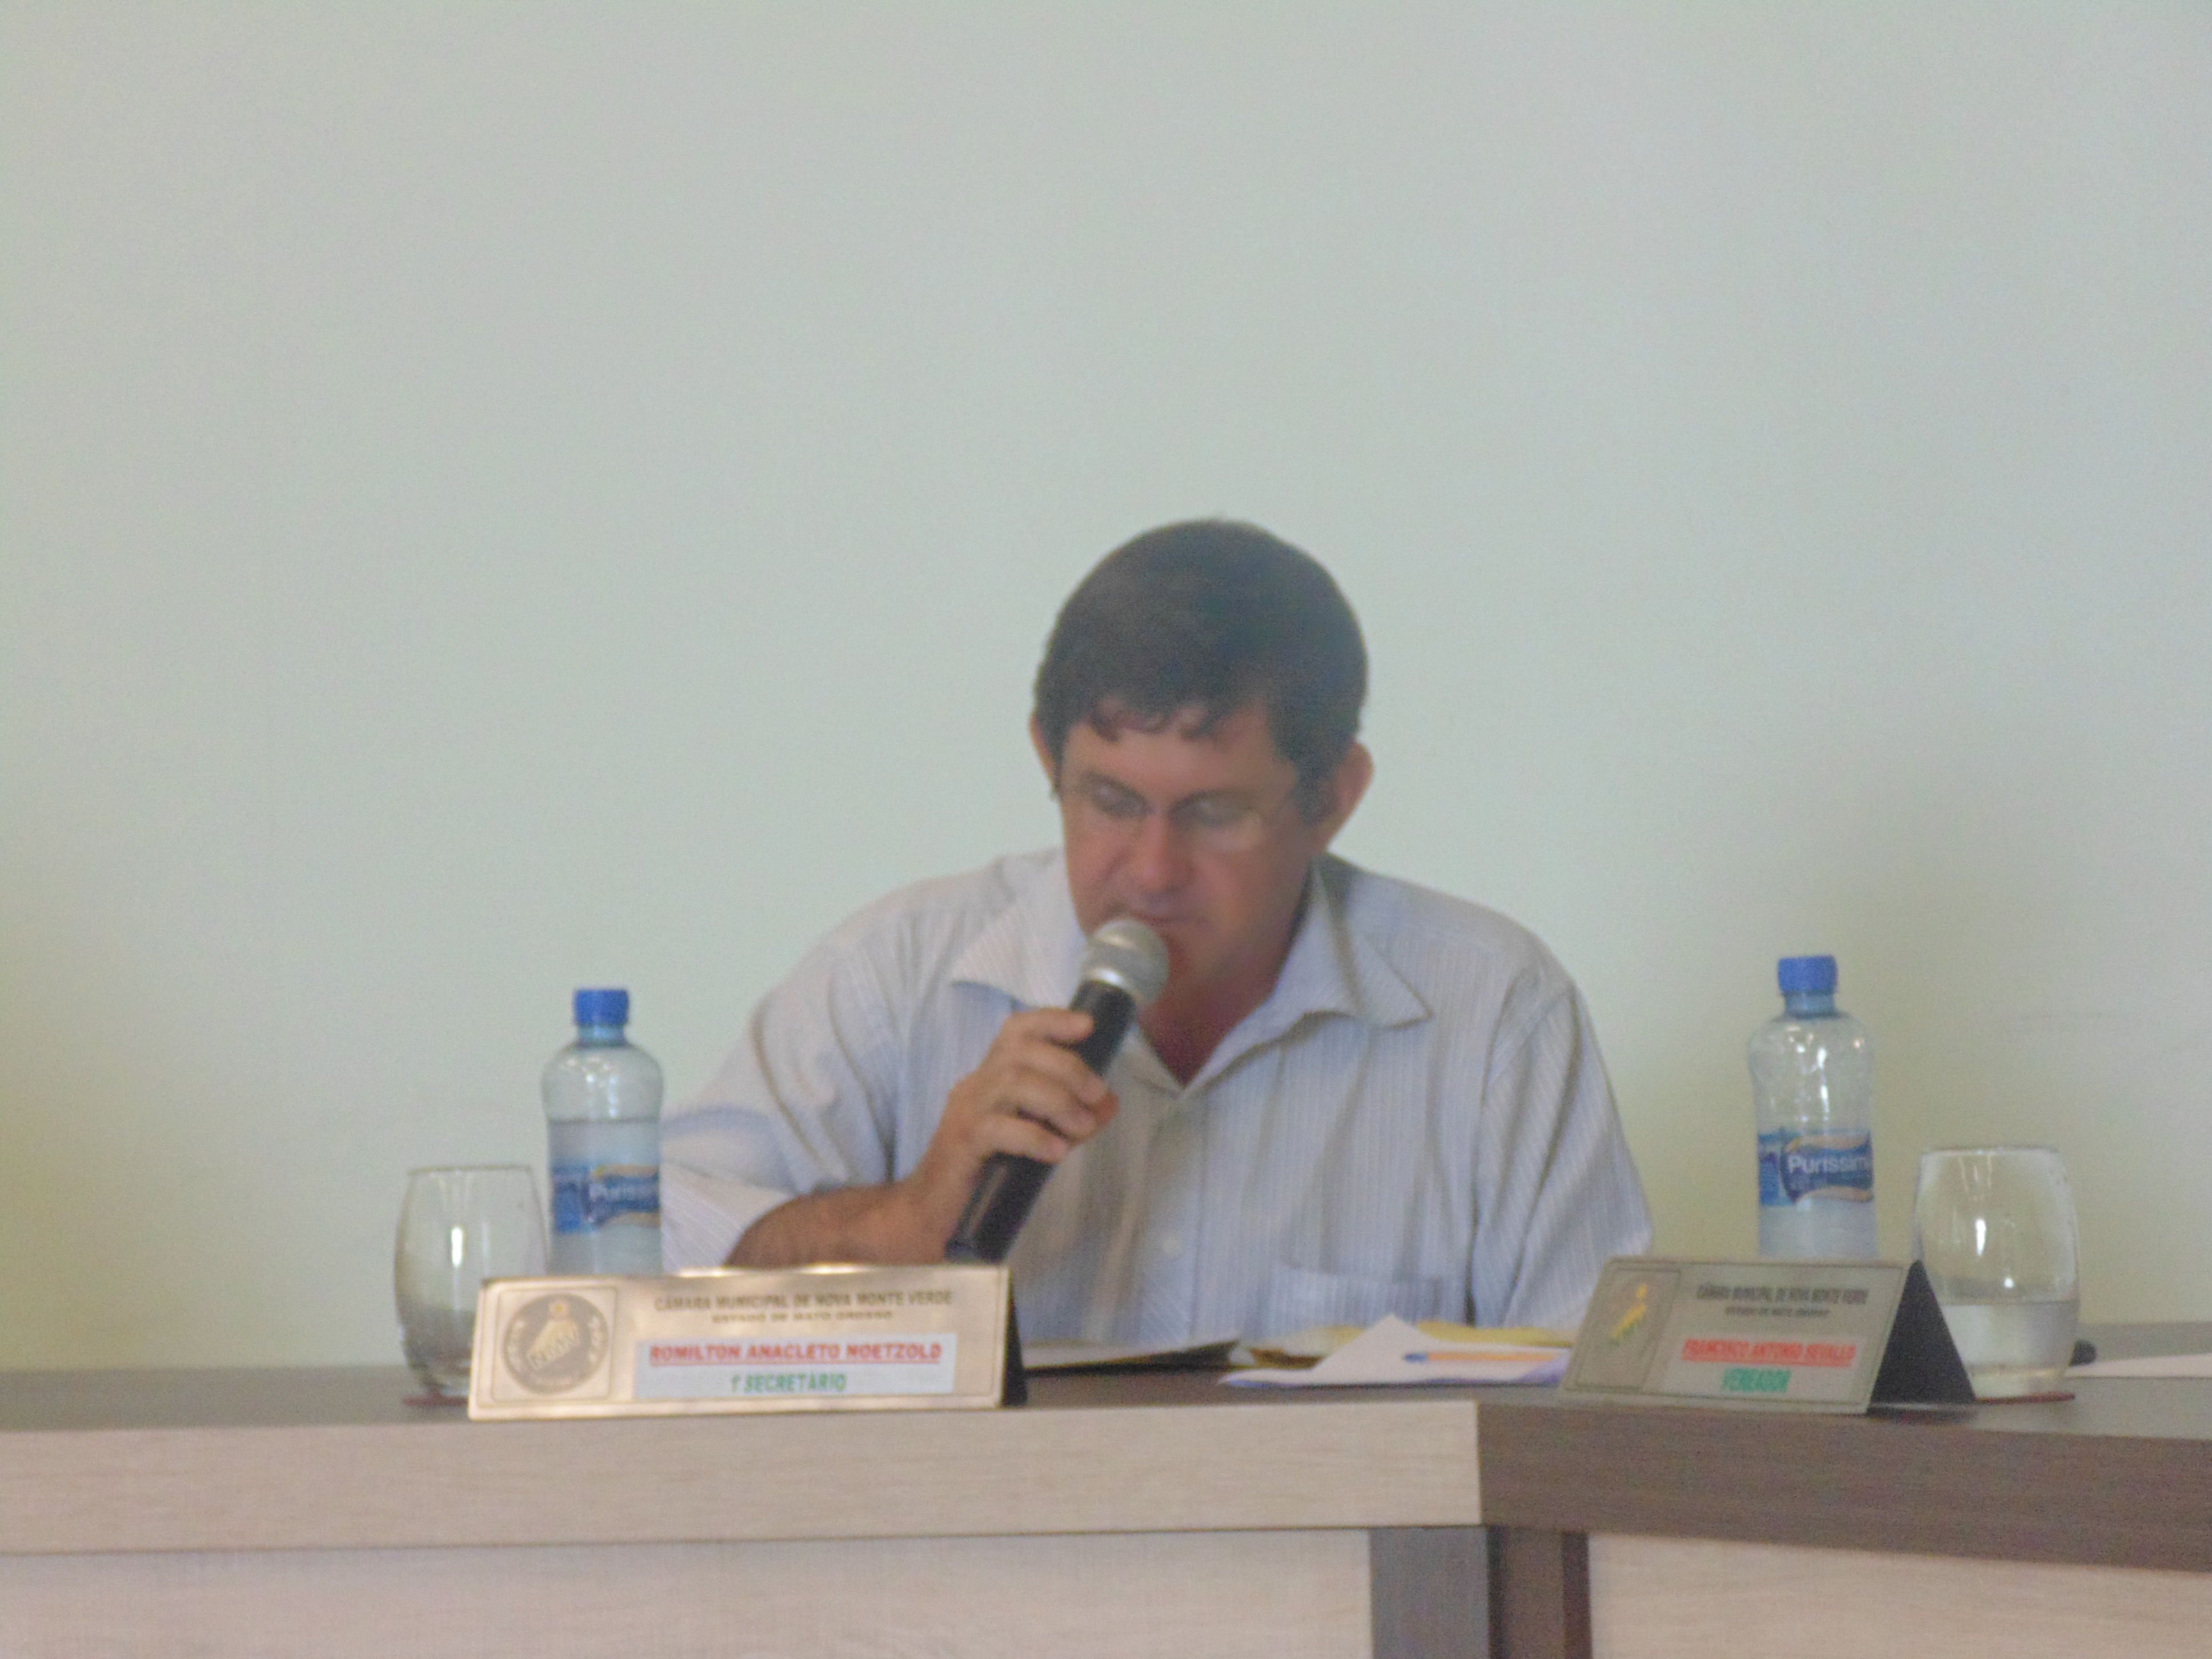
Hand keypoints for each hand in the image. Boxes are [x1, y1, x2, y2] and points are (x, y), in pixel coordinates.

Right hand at [901, 1007, 1118, 1243]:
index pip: (1016, 1032)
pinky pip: (998, 1128)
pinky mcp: (961, 1144)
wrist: (929, 1215)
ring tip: (1082, 1127)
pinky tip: (1056, 1151)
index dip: (1051, 1021)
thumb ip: (1068, 1119)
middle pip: (1020, 1052)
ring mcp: (966, 1112)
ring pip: (1012, 1082)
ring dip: (1057, 1099)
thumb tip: (1108, 1103)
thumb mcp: (1034, 1140)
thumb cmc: (984, 1175)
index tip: (1087, 1026)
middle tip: (1096, 1094)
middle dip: (1067, 1066)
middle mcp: (975, 1086)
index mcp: (990, 1078)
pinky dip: (1034, 1136)